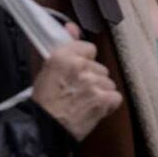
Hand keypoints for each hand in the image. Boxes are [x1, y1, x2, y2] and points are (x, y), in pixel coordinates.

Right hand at [31, 24, 121, 140]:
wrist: (42, 130)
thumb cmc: (43, 103)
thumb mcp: (48, 71)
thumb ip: (65, 45)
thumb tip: (72, 26)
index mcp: (63, 56)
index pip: (89, 49)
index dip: (84, 63)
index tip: (76, 73)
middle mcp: (80, 66)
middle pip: (100, 68)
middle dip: (93, 80)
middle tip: (76, 93)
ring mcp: (93, 82)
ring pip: (108, 83)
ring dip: (100, 93)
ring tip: (82, 104)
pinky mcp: (103, 98)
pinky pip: (115, 97)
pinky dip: (107, 106)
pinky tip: (93, 111)